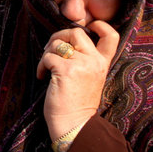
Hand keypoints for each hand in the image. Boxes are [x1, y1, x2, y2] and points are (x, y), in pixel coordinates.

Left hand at [37, 22, 118, 141]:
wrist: (74, 126)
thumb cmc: (77, 105)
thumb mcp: (89, 79)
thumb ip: (85, 61)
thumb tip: (64, 42)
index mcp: (103, 64)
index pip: (111, 35)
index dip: (98, 25)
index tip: (85, 29)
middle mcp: (94, 61)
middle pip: (76, 32)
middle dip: (58, 36)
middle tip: (50, 50)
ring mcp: (81, 65)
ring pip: (59, 42)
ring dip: (47, 52)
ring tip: (46, 67)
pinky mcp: (66, 70)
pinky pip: (48, 57)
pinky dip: (41, 66)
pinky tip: (43, 77)